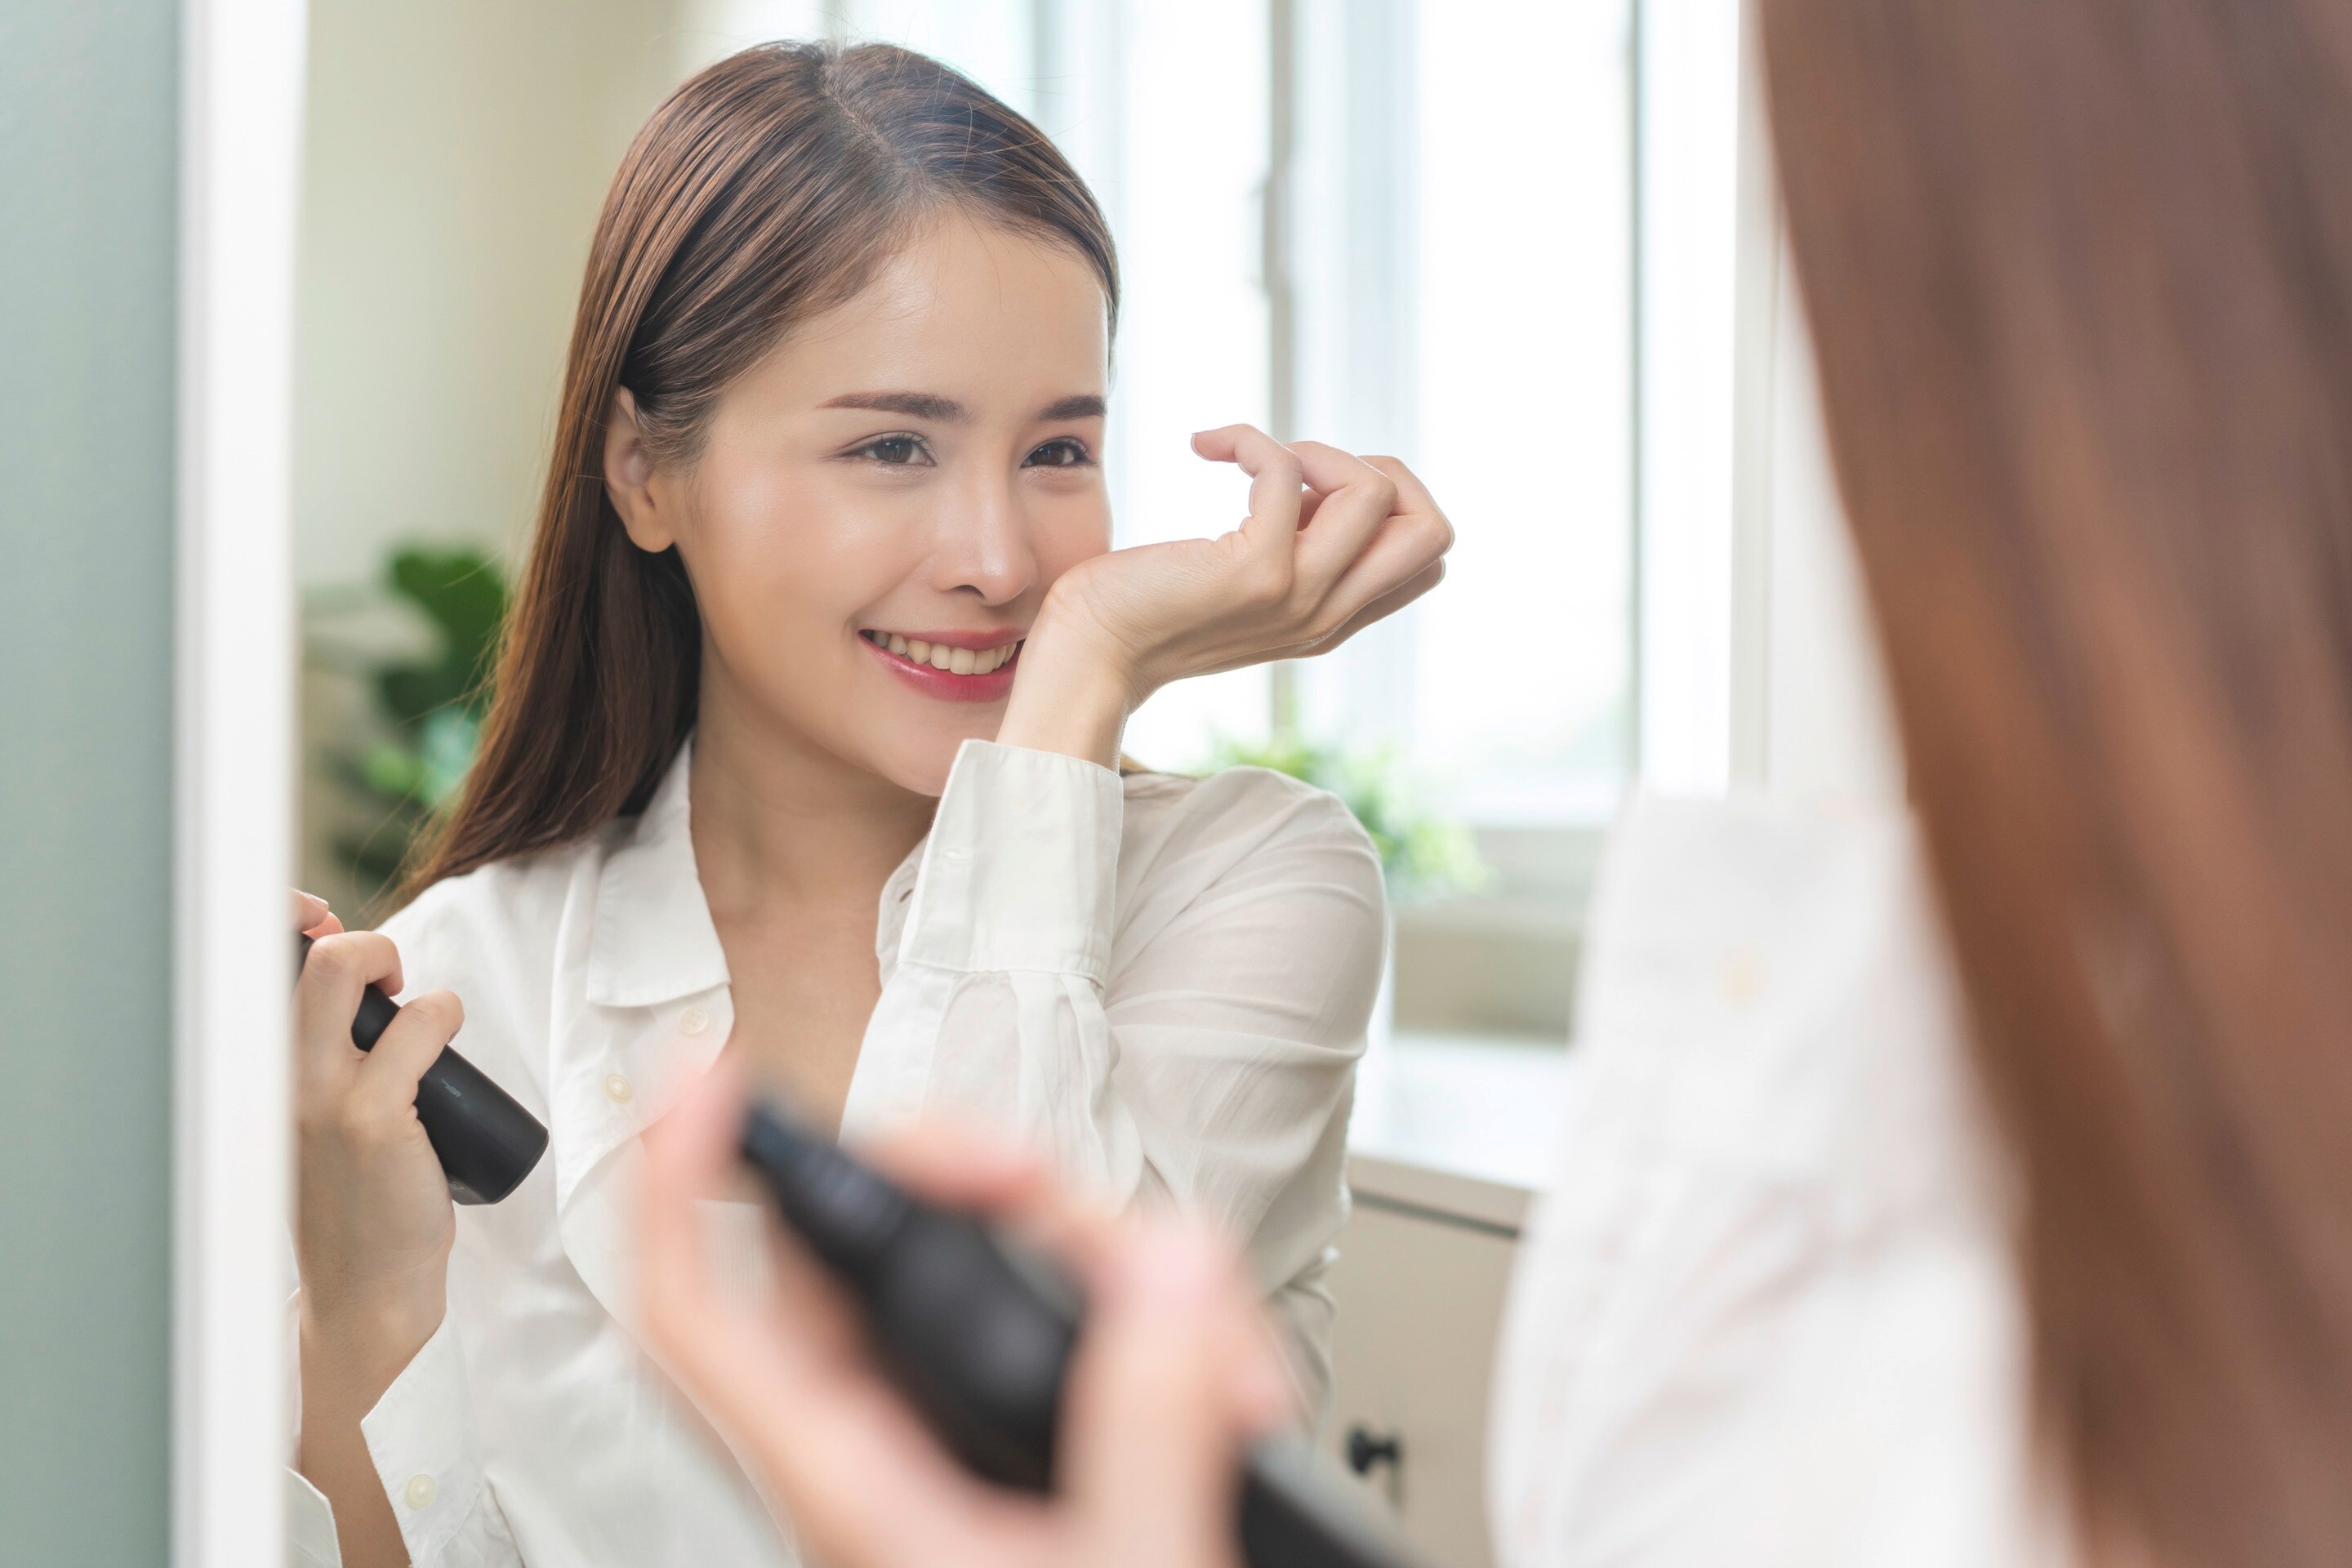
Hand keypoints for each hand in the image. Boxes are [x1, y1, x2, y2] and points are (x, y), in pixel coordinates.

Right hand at [289, 891, 466, 1565]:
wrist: (366, 1296)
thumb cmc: (356, 1207)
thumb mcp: (320, 1128)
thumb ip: (326, 1072)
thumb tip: (373, 1001)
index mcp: (261, 1080)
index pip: (251, 972)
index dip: (293, 921)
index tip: (329, 925)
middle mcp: (277, 1080)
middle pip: (307, 958)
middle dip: (361, 940)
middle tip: (391, 979)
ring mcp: (321, 1097)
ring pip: (348, 972)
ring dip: (400, 972)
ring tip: (422, 1022)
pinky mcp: (372, 1120)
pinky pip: (419, 1026)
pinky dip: (442, 1013)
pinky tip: (445, 1038)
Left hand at [639, 1060, 1291, 1567]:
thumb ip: (1146, 1427)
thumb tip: (1166, 1272)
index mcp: (857, 1492)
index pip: (708, 1322)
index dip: (678, 1193)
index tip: (698, 1082)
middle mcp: (896, 1460)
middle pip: (878, 1265)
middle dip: (971, 1189)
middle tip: (1039, 1180)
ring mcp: (971, 1458)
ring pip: (999, 1287)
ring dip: (1114, 1277)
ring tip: (1219, 1362)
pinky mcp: (1045, 1461)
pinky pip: (1085, 1344)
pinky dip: (1162, 1342)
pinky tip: (1228, 1390)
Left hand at [998, 427, 1452, 766]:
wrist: (1091, 653)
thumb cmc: (1150, 606)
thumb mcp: (1246, 580)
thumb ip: (1296, 545)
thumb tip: (1319, 478)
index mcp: (1332, 618)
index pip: (1429, 557)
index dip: (1389, 501)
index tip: (1312, 494)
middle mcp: (1327, 615)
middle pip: (1434, 532)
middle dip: (1383, 470)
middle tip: (1307, 469)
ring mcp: (1297, 597)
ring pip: (1377, 495)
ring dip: (1318, 449)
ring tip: (1252, 457)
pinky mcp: (1254, 574)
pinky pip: (1285, 471)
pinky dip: (1249, 437)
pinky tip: (1204, 446)